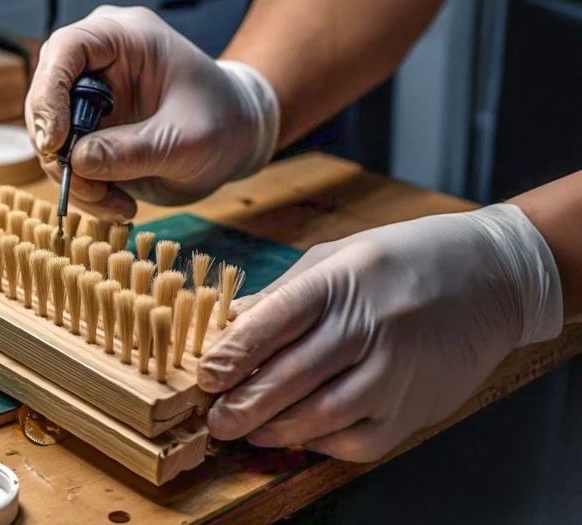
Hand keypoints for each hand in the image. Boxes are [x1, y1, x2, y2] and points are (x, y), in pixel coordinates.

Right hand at [25, 6, 278, 220]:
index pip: (67, 48)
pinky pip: (66, 161)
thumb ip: (134, 150)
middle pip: (46, 96)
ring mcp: (88, 97)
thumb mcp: (186, 141)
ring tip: (117, 204)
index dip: (50, 93)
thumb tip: (78, 161)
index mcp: (126, 37)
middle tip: (86, 186)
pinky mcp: (87, 130)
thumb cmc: (222, 123)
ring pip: (50, 137)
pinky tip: (119, 203)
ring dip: (74, 180)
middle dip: (59, 149)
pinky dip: (85, 189)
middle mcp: (98, 61)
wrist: (235, 137)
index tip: (57, 141)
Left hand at [198, 204, 562, 461]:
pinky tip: (296, 436)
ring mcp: (395, 371)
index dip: (234, 352)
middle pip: (291, 376)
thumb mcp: (339, 256)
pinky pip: (355, 441)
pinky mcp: (413, 408)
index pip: (276, 320)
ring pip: (319, 416)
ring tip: (245, 429)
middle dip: (243, 403)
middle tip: (214, 419)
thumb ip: (284, 294)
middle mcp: (370, 326)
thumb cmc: (402, 262)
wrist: (494, 279)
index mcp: (343, 280)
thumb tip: (229, 323)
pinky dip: (318, 443)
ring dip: (273, 429)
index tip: (206, 375)